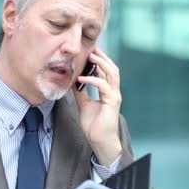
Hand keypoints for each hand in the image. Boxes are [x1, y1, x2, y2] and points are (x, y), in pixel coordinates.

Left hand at [73, 47, 121, 166]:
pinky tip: (82, 78)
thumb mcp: (84, 104)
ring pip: (112, 73)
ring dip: (101, 63)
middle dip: (102, 56)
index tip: (89, 50)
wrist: (99, 141)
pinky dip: (93, 80)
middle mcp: (114, 91)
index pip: (106, 71)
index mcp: (108, 91)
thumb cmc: (94, 125)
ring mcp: (114, 96)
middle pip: (112, 68)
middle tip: (91, 47)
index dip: (99, 60)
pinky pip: (104, 86)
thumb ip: (80, 92)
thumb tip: (73, 81)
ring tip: (90, 55)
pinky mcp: (113, 102)